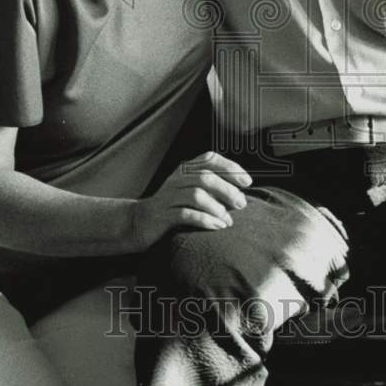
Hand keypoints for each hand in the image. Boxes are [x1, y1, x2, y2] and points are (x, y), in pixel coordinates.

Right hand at [134, 151, 252, 248]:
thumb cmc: (171, 208)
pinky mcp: (163, 214)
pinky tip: (217, 226)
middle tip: (241, 204)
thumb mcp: (189, 192)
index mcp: (185, 169)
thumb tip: (240, 193)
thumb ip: (210, 188)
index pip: (210, 159)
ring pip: (196, 195)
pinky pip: (186, 214)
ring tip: (228, 220)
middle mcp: (176, 179)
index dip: (230, 167)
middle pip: (206, 178)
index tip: (247, 181)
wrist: (139, 222)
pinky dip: (204, 220)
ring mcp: (168, 196)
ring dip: (217, 207)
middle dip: (227, 190)